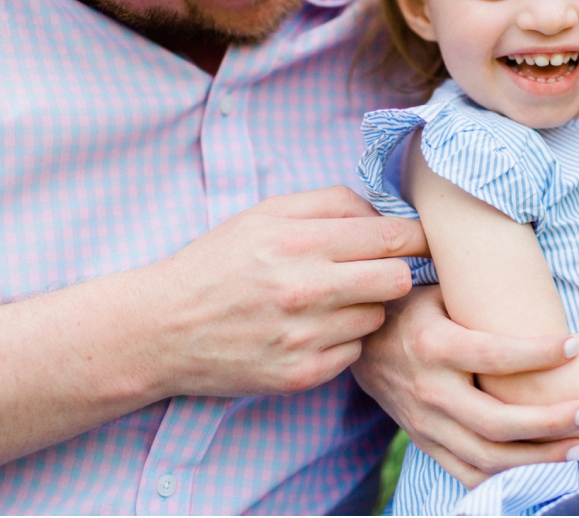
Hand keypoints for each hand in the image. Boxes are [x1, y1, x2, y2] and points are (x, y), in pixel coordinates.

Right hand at [143, 185, 418, 397]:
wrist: (161, 328)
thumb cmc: (218, 262)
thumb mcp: (266, 213)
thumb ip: (331, 203)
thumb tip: (386, 210)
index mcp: (300, 242)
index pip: (393, 236)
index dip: (415, 236)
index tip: (417, 239)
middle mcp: (306, 289)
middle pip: (398, 279)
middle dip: (395, 271)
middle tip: (377, 270)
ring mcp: (306, 337)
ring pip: (378, 318)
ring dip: (366, 307)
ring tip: (333, 301)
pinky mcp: (302, 375)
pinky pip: (354, 352)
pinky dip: (342, 340)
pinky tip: (313, 330)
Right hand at [351, 286, 578, 488]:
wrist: (360, 347)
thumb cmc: (411, 308)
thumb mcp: (433, 289)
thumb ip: (472, 289)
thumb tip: (521, 250)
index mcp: (433, 346)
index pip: (493, 355)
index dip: (537, 354)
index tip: (575, 346)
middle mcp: (430, 391)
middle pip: (496, 421)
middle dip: (550, 421)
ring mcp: (427, 424)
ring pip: (488, 456)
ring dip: (540, 457)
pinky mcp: (427, 444)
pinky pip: (469, 474)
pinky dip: (508, 478)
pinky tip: (545, 470)